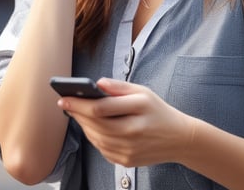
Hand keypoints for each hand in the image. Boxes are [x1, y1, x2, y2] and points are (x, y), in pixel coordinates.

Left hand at [57, 78, 193, 166]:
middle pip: (96, 124)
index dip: (79, 103)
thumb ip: (119, 87)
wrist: (179, 139)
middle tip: (65, 104)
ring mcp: (130, 149)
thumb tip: (98, 83)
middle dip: (77, 113)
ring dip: (83, 126)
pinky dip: (93, 137)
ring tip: (76, 114)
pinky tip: (91, 127)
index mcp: (139, 108)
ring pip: (97, 138)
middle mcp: (134, 131)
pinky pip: (102, 149)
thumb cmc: (158, 111)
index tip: (65, 97)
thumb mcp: (143, 91)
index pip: (101, 108)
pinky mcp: (127, 161)